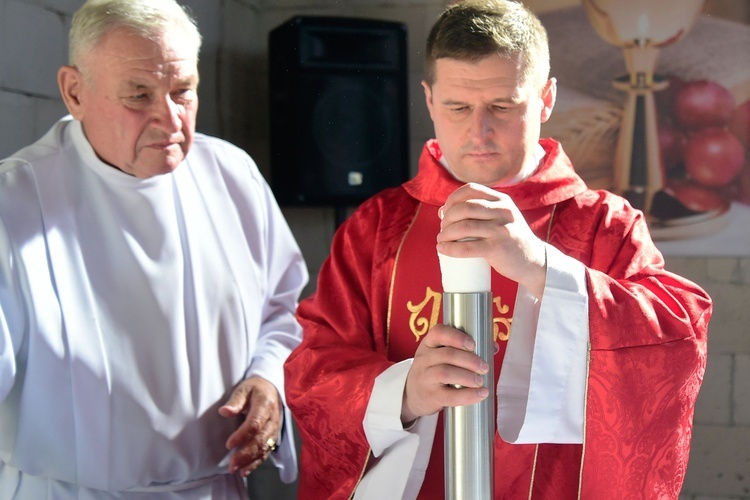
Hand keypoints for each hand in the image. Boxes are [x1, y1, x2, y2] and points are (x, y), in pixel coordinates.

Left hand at [218, 376, 281, 476]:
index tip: (229, 444)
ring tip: (235, 469)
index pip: (255, 423)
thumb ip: (235, 401)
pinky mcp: (273, 436)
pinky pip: (267, 451)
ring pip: (264, 448)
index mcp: (265, 404)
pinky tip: (245, 470)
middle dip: (245, 454)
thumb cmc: (255, 389)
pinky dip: (257, 462)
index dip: (242, 436)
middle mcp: (272, 419)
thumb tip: (224, 412)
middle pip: (260, 439)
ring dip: (250, 460)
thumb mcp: (244, 388)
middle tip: (231, 464)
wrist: (271, 389)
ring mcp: (274, 429)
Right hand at [401, 324, 489, 422]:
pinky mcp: (430, 396)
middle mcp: (424, 359)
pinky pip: (449, 396)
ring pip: (446, 373)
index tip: (473, 344)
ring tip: (480, 381)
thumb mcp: (439, 356)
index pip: (438, 333)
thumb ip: (463, 350)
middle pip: (447, 354)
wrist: (412, 395)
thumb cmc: (433, 371)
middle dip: (469, 360)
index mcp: (428, 344)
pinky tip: (480, 394)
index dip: (457, 337)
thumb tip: (493, 347)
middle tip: (484, 367)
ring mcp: (425, 378)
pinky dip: (468, 396)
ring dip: (468, 376)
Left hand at [437, 183, 546, 297]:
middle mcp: (503, 211)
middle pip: (464, 207)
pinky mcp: (498, 248)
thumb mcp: (502, 218)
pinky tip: (442, 249)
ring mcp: (501, 229)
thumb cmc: (510, 240)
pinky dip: (450, 248)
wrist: (533, 261)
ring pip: (463, 226)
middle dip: (447, 218)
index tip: (445, 211)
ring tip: (441, 240)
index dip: (452, 198)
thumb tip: (443, 211)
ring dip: (445, 233)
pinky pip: (467, 247)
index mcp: (502, 200)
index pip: (470, 189)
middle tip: (442, 229)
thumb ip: (480, 211)